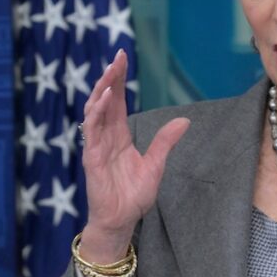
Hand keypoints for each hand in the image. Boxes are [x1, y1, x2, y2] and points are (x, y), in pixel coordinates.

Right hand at [78, 49, 188, 263]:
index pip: (117, 101)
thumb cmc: (133, 196)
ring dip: (101, 90)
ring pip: (95, 111)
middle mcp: (106, 137)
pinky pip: (91, 131)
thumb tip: (184, 120)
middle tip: (118, 55)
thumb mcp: (156, 165)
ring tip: (110, 71)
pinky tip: (104, 99)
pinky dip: (97, 113)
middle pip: (105, 100)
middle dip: (110, 77)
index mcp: (119, 136)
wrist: (121, 220)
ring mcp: (96, 146)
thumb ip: (165, 141)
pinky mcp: (92, 158)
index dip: (118, 80)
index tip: (122, 57)